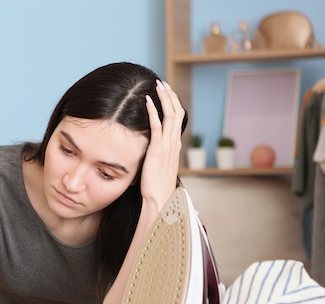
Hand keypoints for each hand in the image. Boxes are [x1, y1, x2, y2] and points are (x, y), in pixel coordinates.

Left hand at [141, 80, 185, 211]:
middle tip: (162, 82)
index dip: (172, 103)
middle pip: (176, 112)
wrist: (160, 198)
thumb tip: (152, 148)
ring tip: (158, 85)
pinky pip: (157, 126)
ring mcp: (167, 145)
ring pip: (170, 115)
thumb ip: (158, 154)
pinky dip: (153, 111)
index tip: (166, 92)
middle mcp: (174, 142)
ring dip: (164, 98)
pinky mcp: (158, 149)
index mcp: (175, 145)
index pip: (177, 118)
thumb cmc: (157, 186)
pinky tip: (147, 101)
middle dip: (170, 95)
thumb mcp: (160, 166)